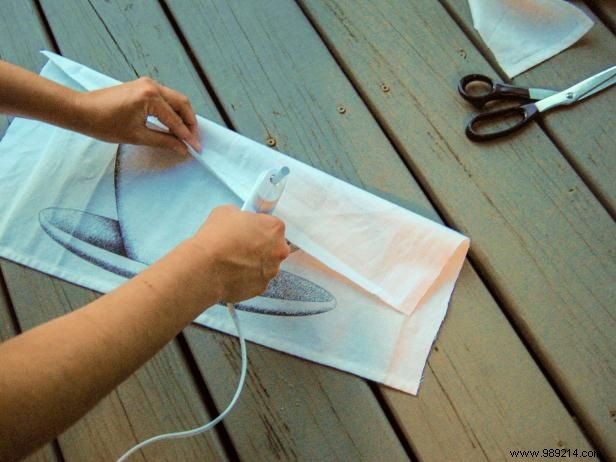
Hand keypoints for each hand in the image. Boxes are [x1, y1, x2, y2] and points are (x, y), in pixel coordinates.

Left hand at [74, 77, 199, 154]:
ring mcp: (147, 83)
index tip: (196, 149)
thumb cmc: (104, 124)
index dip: (187, 136)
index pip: (175, 120)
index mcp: (151, 97)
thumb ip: (164, 141)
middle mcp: (152, 86)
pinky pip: (165, 97)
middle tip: (193, 140)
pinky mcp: (142, 86)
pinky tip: (172, 124)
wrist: (81, 111)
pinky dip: (172, 110)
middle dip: (190, 123)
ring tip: (185, 133)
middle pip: (182, 103)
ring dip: (182, 116)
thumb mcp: (137, 136)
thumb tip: (182, 148)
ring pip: (175, 99)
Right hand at [187, 205, 290, 302]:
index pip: (272, 225)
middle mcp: (279, 250)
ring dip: (254, 263)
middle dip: (260, 246)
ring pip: (266, 265)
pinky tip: (231, 275)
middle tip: (240, 247)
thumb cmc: (217, 236)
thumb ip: (241, 216)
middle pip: (273, 246)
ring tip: (233, 263)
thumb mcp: (226, 212)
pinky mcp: (261, 288)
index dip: (258, 227)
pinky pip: (256, 280)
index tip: (247, 231)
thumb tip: (240, 223)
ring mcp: (272, 272)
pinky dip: (247, 278)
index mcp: (275, 228)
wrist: (206, 267)